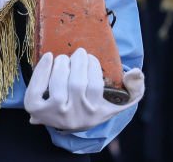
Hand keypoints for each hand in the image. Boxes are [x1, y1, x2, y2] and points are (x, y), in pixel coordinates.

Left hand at [24, 49, 143, 131]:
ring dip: (61, 65)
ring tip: (64, 58)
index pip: (95, 87)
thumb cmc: (97, 103)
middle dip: (78, 62)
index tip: (90, 57)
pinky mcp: (36, 110)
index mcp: (95, 113)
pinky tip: (48, 58)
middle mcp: (75, 117)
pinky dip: (41, 71)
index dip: (92, 66)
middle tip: (78, 52)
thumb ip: (136, 88)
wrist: (72, 119)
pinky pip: (36, 90)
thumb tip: (135, 72)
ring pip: (58, 86)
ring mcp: (54, 115)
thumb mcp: (121, 100)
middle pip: (77, 85)